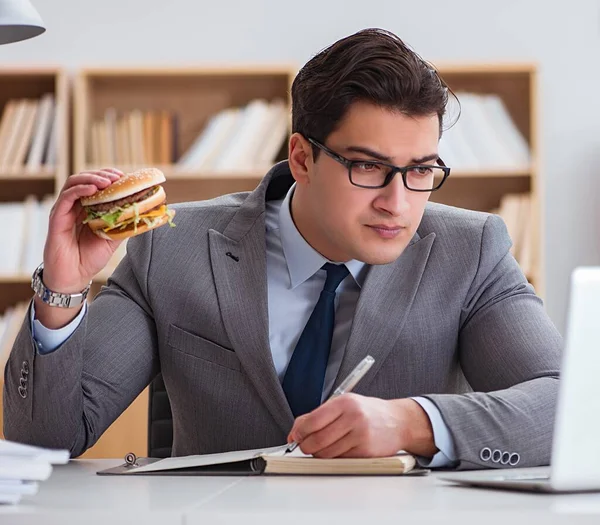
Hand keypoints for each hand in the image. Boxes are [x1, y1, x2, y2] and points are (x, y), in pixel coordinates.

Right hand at [42, 168, 124, 292]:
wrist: (73, 277)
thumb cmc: (89, 259)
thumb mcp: (112, 240)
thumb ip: (123, 226)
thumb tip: (143, 215)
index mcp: (87, 209)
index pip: (97, 185)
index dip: (109, 177)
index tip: (125, 177)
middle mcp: (74, 206)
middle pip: (85, 179)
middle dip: (102, 174)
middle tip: (117, 177)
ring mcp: (64, 210)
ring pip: (74, 183)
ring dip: (91, 178)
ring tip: (107, 182)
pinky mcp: (56, 217)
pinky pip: (66, 197)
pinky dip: (79, 190)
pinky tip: (93, 190)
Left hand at [287, 394, 436, 457]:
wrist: (398, 421)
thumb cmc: (367, 412)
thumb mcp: (344, 404)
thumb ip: (318, 416)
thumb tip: (295, 432)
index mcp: (344, 402)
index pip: (313, 420)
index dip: (300, 432)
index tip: (295, 436)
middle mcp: (353, 417)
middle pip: (317, 439)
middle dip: (306, 446)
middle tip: (305, 446)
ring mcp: (360, 435)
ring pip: (327, 453)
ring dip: (319, 454)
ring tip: (322, 447)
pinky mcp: (366, 451)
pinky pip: (340, 459)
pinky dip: (334, 458)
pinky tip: (338, 449)